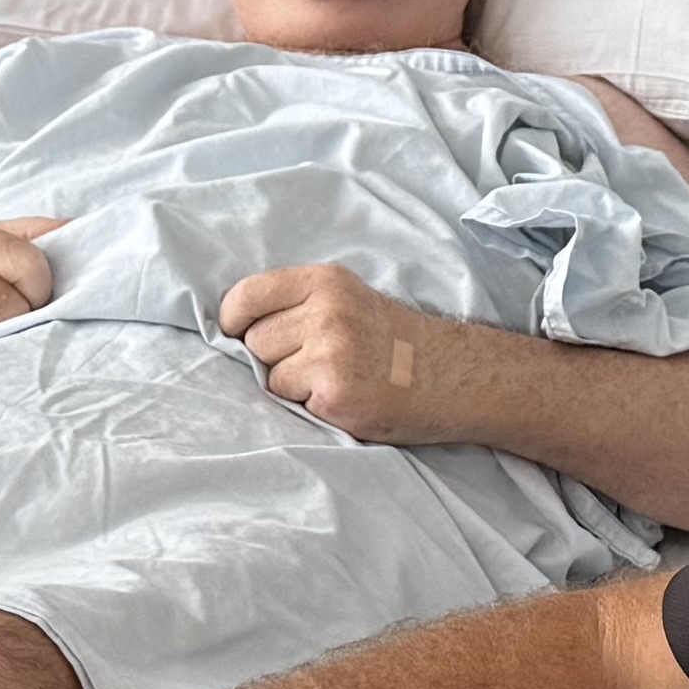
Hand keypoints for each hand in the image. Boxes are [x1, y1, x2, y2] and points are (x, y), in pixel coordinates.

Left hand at [220, 264, 496, 445]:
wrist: (454, 377)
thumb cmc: (397, 344)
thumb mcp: (349, 301)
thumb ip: (300, 304)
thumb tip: (234, 327)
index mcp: (326, 281)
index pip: (248, 295)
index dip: (234, 319)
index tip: (237, 333)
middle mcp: (327, 310)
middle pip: (254, 340)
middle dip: (273, 357)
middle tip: (315, 363)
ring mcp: (331, 351)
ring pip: (269, 375)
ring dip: (291, 385)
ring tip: (333, 381)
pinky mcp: (335, 391)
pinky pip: (291, 402)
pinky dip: (311, 407)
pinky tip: (345, 399)